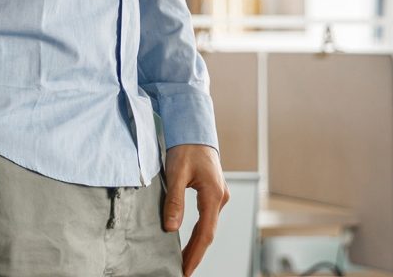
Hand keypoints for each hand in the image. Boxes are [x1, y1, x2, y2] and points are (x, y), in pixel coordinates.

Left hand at [162, 144, 228, 274]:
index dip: (195, 254)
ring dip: (197, 245)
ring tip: (183, 261)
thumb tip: (171, 228)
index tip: (185, 270)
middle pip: (208, 233)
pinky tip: (189, 241)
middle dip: (196, 254)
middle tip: (182, 271)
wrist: (194, 129)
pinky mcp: (214, 193)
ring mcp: (219, 196)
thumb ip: (174, 202)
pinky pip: (207, 218)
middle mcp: (221, 198)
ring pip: (209, 226)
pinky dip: (199, 232)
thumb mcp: (175, 173)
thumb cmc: (186, 147)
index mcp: (213, 195)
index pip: (205, 233)